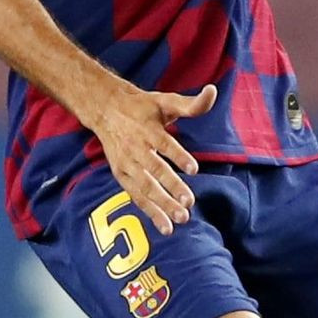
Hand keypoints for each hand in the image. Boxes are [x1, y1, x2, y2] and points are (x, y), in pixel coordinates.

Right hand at [85, 82, 215, 232]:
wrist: (105, 109)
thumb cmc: (142, 107)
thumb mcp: (166, 101)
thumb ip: (191, 103)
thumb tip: (213, 91)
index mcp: (148, 129)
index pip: (164, 144)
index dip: (178, 156)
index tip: (193, 169)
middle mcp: (136, 148)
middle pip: (154, 170)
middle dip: (171, 187)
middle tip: (189, 203)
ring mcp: (127, 164)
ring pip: (145, 187)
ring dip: (162, 205)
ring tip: (181, 219)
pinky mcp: (121, 176)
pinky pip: (136, 196)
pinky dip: (150, 212)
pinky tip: (166, 227)